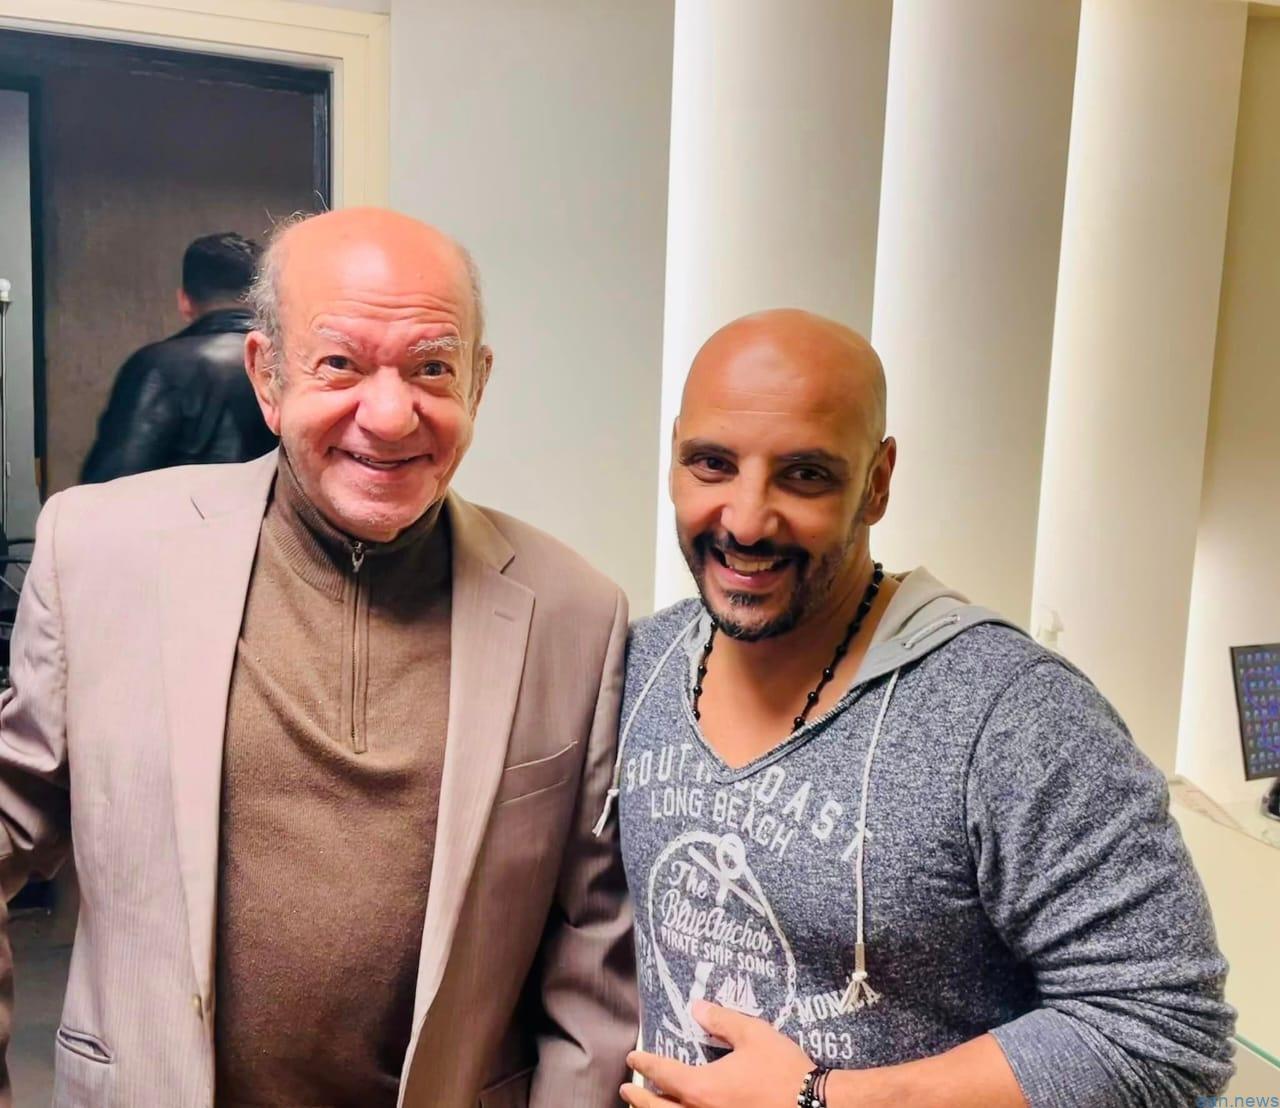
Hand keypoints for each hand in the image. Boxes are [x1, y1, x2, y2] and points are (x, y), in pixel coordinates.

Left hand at [621, 1000, 814, 1107]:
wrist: (815, 1106)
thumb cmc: (783, 1069)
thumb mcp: (753, 1034)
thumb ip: (722, 1020)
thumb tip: (697, 1007)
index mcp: (702, 1088)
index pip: (664, 1074)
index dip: (646, 1064)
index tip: (633, 1057)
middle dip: (640, 1098)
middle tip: (627, 1088)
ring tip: (645, 1107)